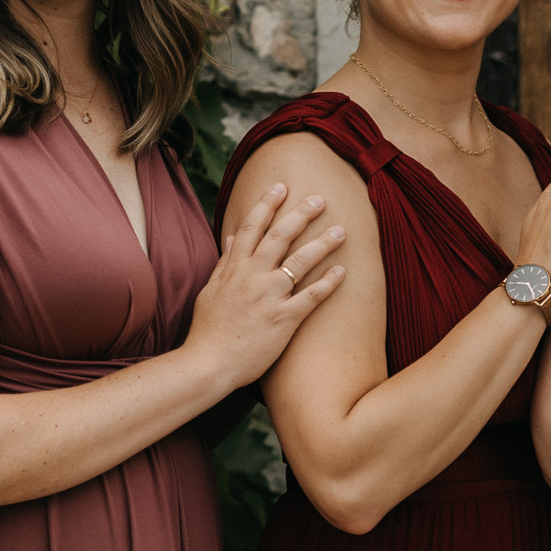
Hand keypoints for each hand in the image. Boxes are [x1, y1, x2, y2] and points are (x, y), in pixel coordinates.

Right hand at [188, 186, 346, 385]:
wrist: (208, 364)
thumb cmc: (208, 329)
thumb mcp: (210, 290)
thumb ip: (224, 263)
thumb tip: (232, 236)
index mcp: (234, 268)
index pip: (252, 227)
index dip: (267, 204)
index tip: (281, 186)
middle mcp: (252, 277)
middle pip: (280, 237)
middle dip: (301, 214)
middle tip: (321, 199)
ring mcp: (269, 297)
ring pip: (300, 262)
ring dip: (322, 243)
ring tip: (341, 230)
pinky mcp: (283, 320)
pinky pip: (311, 296)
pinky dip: (328, 282)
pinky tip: (342, 270)